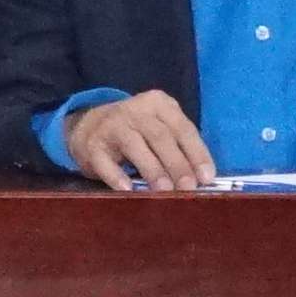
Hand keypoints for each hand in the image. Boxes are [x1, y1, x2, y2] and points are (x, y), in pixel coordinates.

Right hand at [61, 90, 218, 193]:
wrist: (88, 125)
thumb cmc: (135, 132)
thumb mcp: (159, 129)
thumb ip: (179, 148)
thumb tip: (201, 179)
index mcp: (159, 104)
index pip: (183, 128)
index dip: (197, 153)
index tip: (207, 178)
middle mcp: (136, 110)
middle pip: (160, 137)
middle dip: (177, 164)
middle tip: (188, 188)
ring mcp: (112, 125)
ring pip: (134, 146)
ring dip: (152, 170)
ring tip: (164, 192)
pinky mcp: (92, 144)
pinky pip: (105, 161)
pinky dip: (116, 176)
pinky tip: (127, 189)